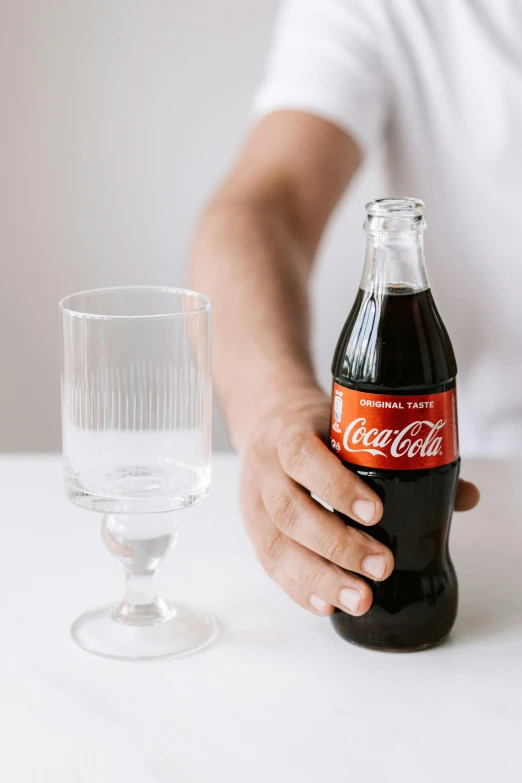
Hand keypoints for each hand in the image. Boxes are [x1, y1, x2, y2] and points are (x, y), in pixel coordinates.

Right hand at [240, 388, 478, 616]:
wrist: (268, 421)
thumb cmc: (319, 428)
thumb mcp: (352, 425)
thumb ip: (404, 459)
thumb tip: (466, 496)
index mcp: (289, 432)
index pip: (302, 455)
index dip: (335, 486)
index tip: (376, 512)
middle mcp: (265, 466)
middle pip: (288, 509)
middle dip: (336, 544)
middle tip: (381, 566)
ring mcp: (253, 500)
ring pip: (275, 543)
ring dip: (319, 576)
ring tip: (360, 599)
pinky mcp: (251, 528)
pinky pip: (269, 563)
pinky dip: (298, 588)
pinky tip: (327, 604)